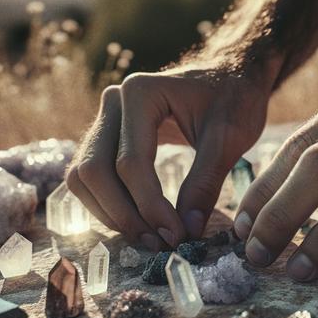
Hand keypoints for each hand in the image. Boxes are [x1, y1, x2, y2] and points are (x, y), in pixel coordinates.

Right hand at [66, 63, 273, 249]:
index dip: (150, 206)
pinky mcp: (107, 138)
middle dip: (124, 214)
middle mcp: (113, 103)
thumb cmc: (234, 98)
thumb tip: (186, 230)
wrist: (231, 74)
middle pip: (94, 171)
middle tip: (159, 243)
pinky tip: (139, 223)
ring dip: (110, 213)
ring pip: (83, 177)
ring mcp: (105, 119)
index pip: (130, 163)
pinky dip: (108, 204)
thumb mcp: (230, 138)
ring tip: (149, 238)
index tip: (177, 236)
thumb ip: (205, 183)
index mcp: (140, 93)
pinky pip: (91, 178)